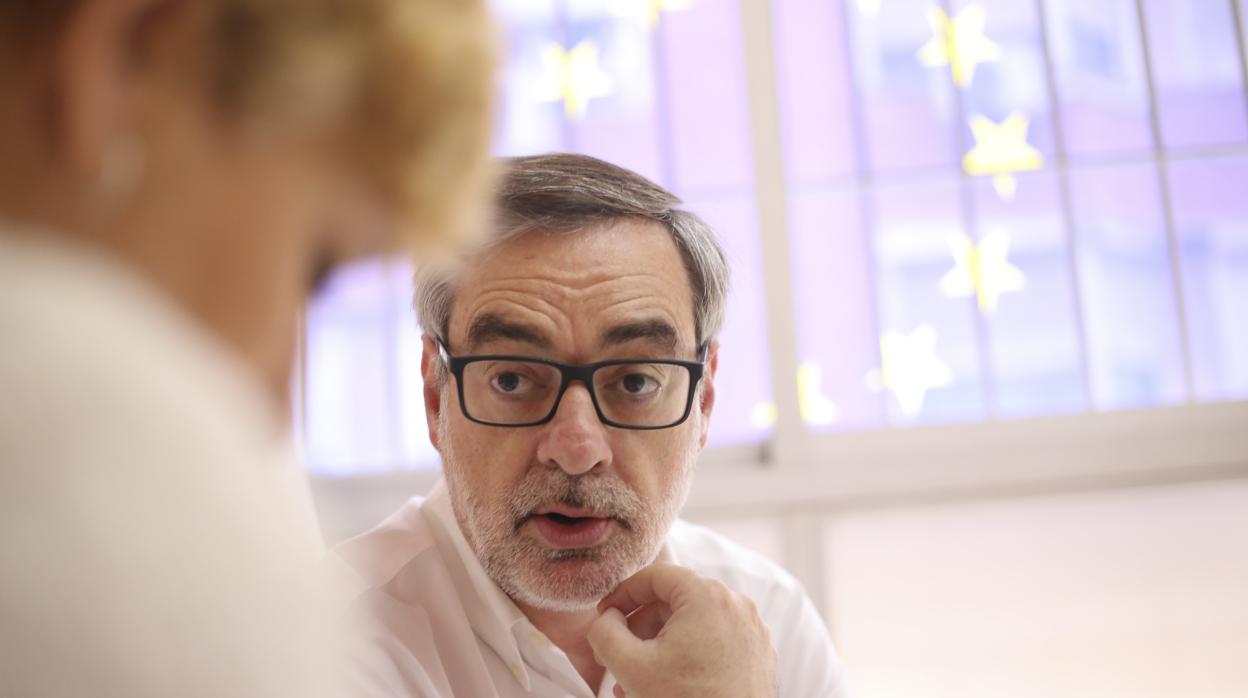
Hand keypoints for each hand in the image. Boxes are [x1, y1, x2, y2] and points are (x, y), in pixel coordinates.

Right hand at [587, 563, 777, 697]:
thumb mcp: (630, 665)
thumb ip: (605, 631)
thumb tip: (607, 618)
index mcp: (708, 596)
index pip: (657, 575)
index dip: (624, 593)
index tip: (607, 614)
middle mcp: (737, 606)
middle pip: (676, 601)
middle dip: (642, 625)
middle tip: (620, 651)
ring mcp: (752, 631)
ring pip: (696, 624)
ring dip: (663, 644)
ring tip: (641, 677)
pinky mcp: (760, 656)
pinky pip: (718, 642)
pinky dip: (691, 654)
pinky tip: (671, 682)